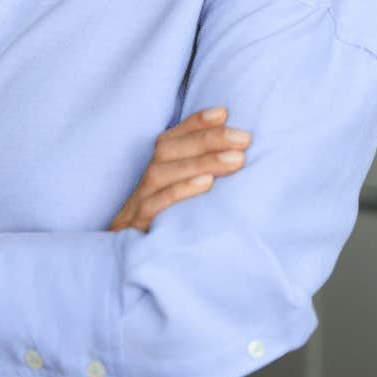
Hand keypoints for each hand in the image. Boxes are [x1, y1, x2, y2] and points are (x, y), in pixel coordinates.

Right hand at [108, 106, 251, 232]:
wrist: (133, 262)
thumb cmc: (170, 223)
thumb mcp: (186, 194)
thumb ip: (204, 171)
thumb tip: (236, 148)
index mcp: (158, 169)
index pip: (173, 137)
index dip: (196, 123)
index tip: (223, 113)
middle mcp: (146, 181)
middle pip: (168, 149)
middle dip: (208, 140)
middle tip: (243, 139)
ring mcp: (138, 203)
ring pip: (161, 173)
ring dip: (200, 162)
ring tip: (235, 160)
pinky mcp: (137, 226)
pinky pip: (154, 205)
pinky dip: (180, 191)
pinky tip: (206, 183)